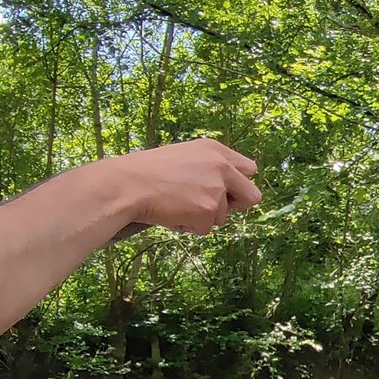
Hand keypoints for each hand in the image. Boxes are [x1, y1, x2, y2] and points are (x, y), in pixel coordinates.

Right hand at [87, 138, 261, 235]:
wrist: (126, 185)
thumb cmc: (147, 172)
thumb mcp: (184, 157)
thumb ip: (209, 169)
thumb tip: (227, 192)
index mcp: (216, 149)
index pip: (249, 169)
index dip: (238, 184)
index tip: (226, 191)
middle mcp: (221, 166)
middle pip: (252, 196)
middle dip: (235, 207)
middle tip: (211, 208)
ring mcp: (216, 188)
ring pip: (223, 217)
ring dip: (202, 217)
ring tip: (176, 205)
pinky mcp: (208, 210)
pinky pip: (205, 229)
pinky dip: (189, 227)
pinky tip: (172, 214)